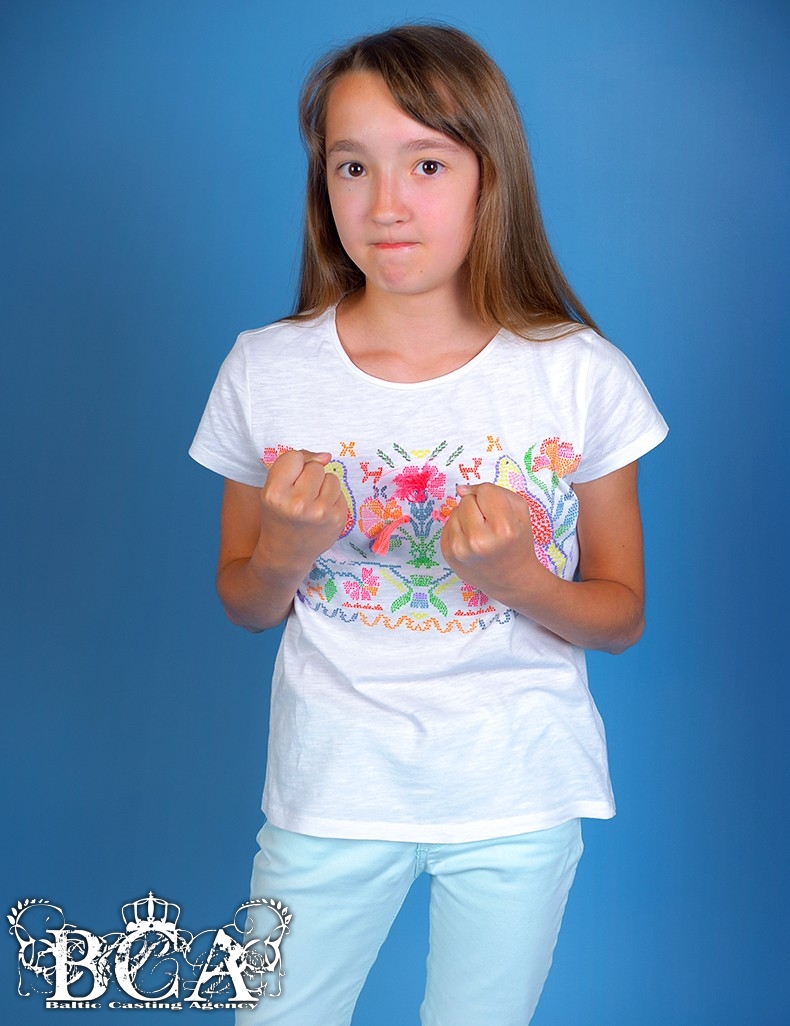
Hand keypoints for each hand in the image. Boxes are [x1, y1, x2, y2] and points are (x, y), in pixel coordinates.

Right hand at [258, 449, 348, 570]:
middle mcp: (297, 504)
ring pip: (331, 477)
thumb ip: (294, 464)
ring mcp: (320, 513)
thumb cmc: (279, 515)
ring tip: (311, 503)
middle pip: (315, 467)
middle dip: (308, 476)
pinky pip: (340, 492)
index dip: (292, 466)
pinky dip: (332, 499)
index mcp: (275, 493)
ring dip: (323, 486)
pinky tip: (320, 512)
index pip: (293, 456)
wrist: (286, 553)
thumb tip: (326, 456)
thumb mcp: (274, 487)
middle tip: (299, 495)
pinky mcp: (338, 519)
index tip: (288, 481)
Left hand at [440, 482, 541, 601]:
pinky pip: (447, 524)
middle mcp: (478, 540)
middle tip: (490, 525)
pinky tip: (470, 541)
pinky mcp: (447, 553)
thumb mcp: (520, 512)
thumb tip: (461, 489)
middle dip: (478, 507)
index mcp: (503, 529)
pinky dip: (458, 529)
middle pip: (467, 500)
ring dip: (467, 518)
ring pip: (455, 510)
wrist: (511, 580)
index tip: (500, 513)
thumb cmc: (517, 543)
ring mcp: (460, 549)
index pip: (485, 491)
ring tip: (480, 534)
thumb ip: (495, 491)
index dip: (493, 498)